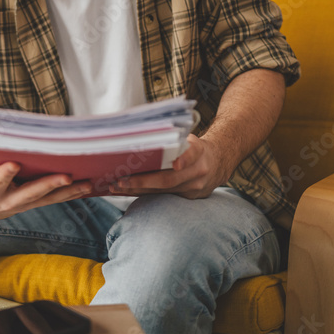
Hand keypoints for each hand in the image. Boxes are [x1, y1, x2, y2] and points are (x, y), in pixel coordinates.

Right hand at [0, 146, 92, 222]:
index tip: (13, 164)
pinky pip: (53, 200)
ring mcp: (22, 204)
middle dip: (47, 186)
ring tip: (87, 183)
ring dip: (67, 193)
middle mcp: (6, 201)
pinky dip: (70, 194)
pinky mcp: (33, 203)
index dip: (4, 175)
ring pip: (46, 200)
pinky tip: (88, 186)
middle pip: (28, 195)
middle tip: (65, 176)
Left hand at [107, 134, 228, 198]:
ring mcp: (193, 188)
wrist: (218, 163)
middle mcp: (198, 171)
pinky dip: (142, 194)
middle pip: (169, 179)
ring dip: (136, 190)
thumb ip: (172, 139)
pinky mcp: (187, 198)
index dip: (184, 159)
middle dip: (143, 181)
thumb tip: (141, 135)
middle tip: (121, 181)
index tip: (176, 164)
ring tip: (115, 187)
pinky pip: (161, 197)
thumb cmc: (195, 147)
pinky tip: (124, 192)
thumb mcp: (189, 138)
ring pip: (162, 191)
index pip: (192, 154)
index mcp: (200, 152)